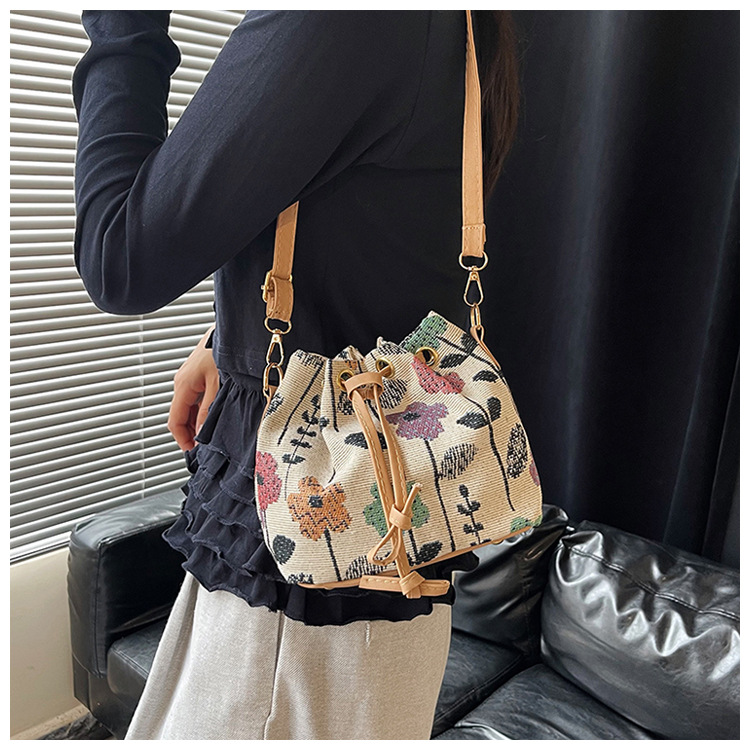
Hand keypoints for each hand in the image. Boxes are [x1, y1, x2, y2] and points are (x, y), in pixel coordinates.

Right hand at [167, 325, 218, 451]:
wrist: (229, 328)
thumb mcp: (218, 384)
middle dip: (192, 433)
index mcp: (183, 385)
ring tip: (214, 432)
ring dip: (199, 421)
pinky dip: (204, 409)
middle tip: (206, 446)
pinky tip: (217, 413)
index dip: (182, 440)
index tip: (193, 452)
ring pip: (190, 407)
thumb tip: (203, 431)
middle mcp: (183, 382)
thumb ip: (209, 409)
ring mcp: (190, 377)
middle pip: (181, 416)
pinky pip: (197, 397)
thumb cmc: (221, 348)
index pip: (175, 421)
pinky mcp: (199, 373)